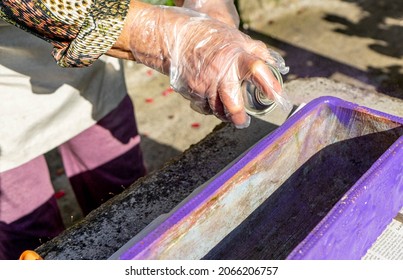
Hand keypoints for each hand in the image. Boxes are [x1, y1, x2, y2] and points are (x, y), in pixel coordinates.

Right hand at [111, 1, 289, 127]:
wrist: (178, 38)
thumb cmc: (212, 38)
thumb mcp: (238, 39)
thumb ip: (258, 52)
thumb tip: (277, 66)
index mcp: (236, 57)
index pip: (257, 69)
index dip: (268, 84)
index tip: (277, 96)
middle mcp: (221, 72)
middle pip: (232, 103)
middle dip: (239, 117)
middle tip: (243, 122)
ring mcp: (204, 84)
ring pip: (217, 110)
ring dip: (224, 114)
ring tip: (229, 114)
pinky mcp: (192, 91)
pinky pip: (204, 107)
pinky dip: (209, 107)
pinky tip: (212, 101)